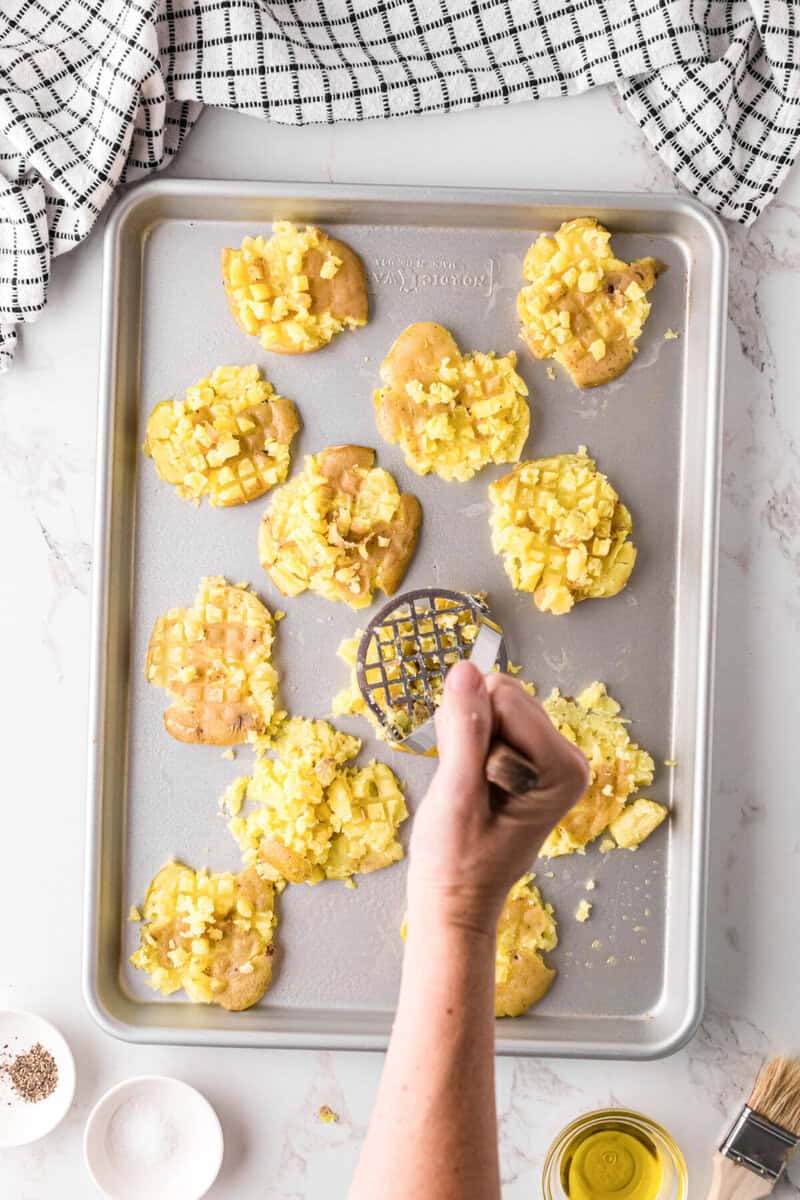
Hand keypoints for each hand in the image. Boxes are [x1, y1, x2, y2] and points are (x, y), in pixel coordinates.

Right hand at [406, 662, 590, 937]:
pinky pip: (492, 719)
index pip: (504, 697)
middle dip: (472, 732)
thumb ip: (464, 730)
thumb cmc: (456, 862)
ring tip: (468, 787)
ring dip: (468, 738)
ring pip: (493, 703)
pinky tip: (470, 781)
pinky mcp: (531, 759)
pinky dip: (469, 743)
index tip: (471, 780)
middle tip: (466, 785)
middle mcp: (568, 758)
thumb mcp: (455, 795)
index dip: (472, 732)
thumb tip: (465, 670)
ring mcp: (550, 758)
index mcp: (564, 767)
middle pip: (503, 695)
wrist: (455, 899)